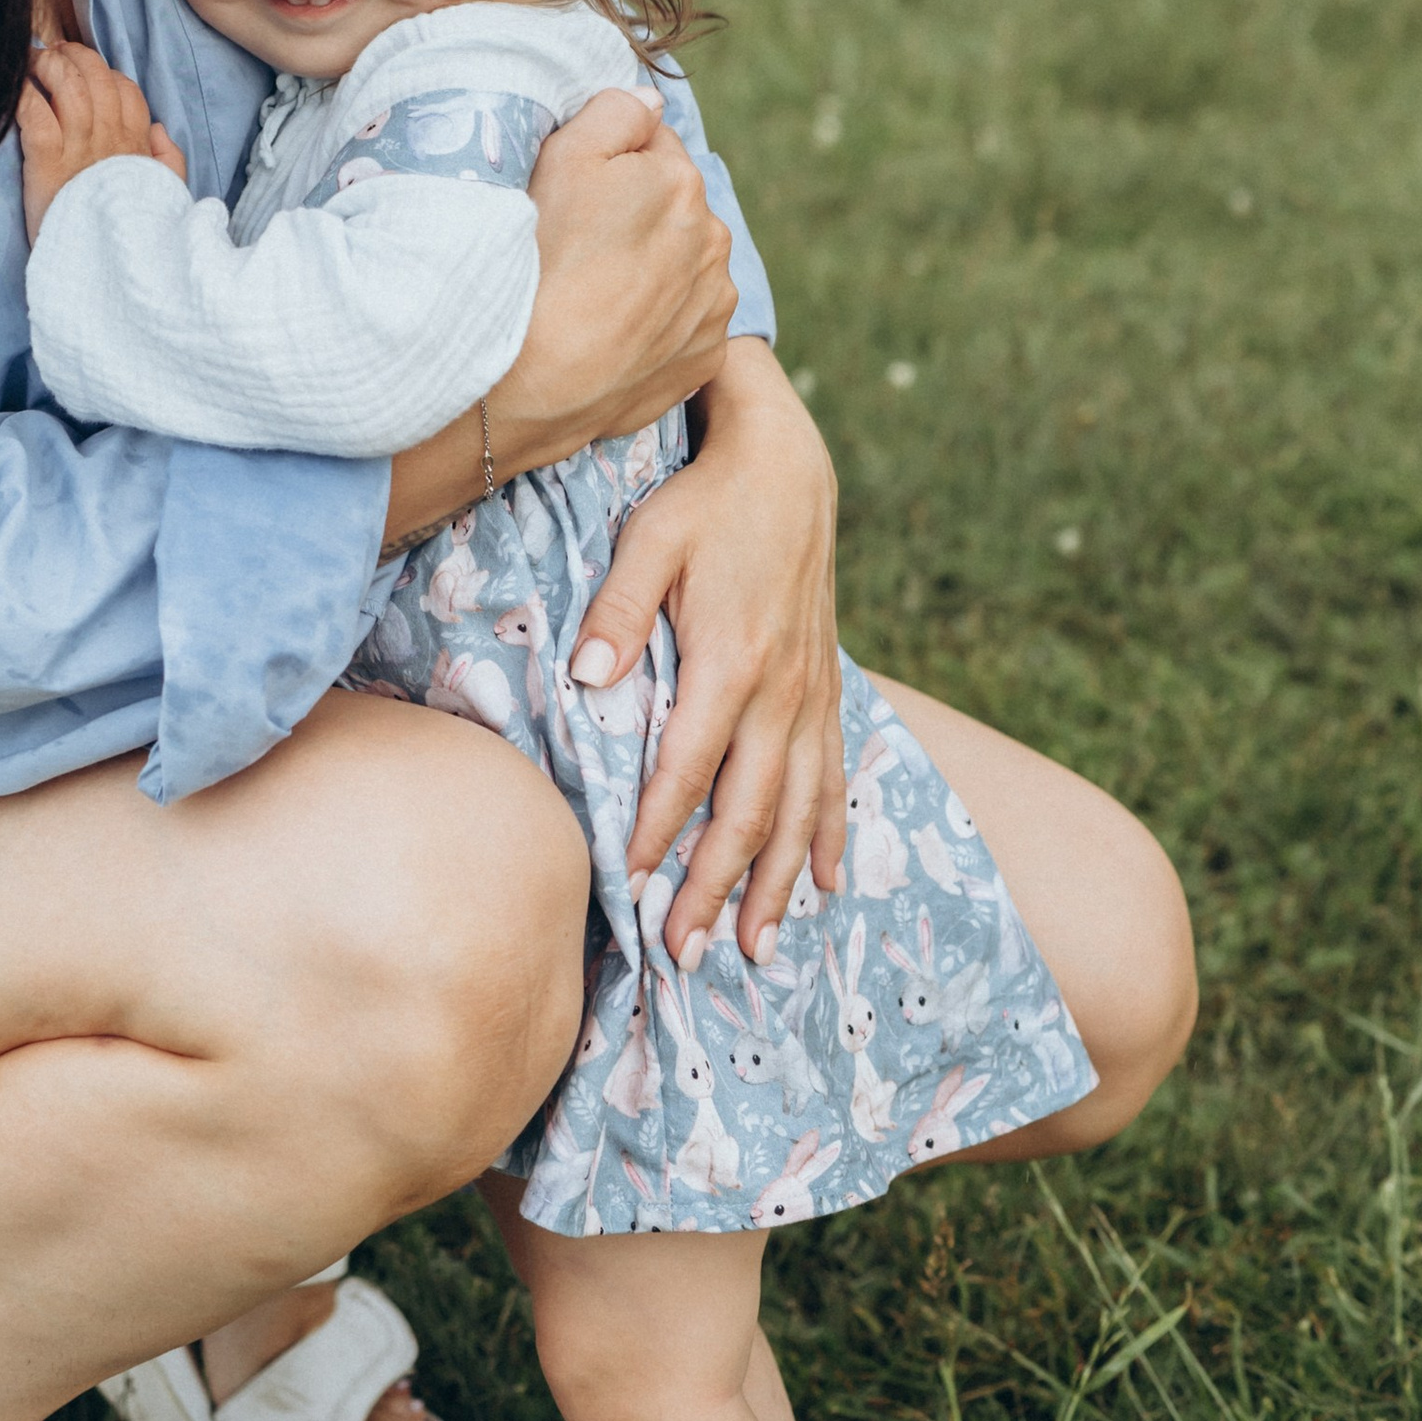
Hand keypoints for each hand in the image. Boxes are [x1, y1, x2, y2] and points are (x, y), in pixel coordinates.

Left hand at [17, 39, 187, 242]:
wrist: (100, 270)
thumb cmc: (125, 234)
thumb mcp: (162, 199)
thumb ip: (168, 162)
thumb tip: (159, 130)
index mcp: (135, 146)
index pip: (126, 90)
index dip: (105, 73)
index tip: (86, 72)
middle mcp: (109, 139)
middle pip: (96, 76)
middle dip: (74, 56)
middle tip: (54, 54)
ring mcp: (78, 147)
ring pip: (67, 85)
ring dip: (47, 65)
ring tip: (32, 61)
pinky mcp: (45, 160)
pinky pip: (33, 112)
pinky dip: (21, 93)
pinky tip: (13, 86)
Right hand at [381, 90, 731, 548]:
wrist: (532, 380)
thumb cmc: (540, 259)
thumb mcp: (560, 157)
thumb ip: (614, 112)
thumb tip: (649, 104)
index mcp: (682, 181)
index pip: (651, 144)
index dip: (608, 163)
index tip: (572, 194)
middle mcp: (713, 239)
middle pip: (671, 208)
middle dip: (635, 217)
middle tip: (575, 247)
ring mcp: (714, 303)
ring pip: (682, 268)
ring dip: (651, 270)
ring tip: (592, 294)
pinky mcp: (705, 357)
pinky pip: (683, 325)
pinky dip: (656, 324)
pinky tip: (611, 332)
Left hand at [570, 339, 845, 968]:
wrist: (790, 466)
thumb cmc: (705, 501)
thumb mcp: (650, 538)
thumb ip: (620, 610)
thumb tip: (587, 677)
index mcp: (731, 662)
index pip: (686, 770)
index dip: (655, 833)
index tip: (625, 887)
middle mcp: (781, 693)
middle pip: (749, 812)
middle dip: (715, 889)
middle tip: (683, 954)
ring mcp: (811, 696)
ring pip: (799, 811)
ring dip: (778, 884)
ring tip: (756, 949)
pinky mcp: (827, 690)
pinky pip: (834, 778)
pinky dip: (829, 836)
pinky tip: (826, 885)